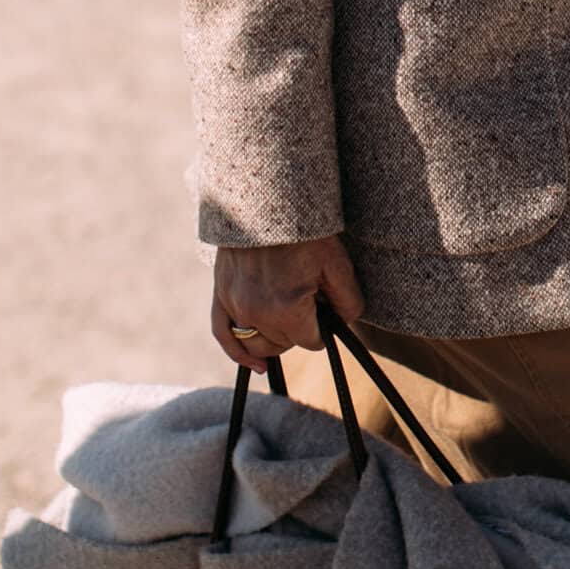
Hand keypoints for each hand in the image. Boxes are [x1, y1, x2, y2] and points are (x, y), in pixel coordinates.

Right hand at [212, 235, 363, 367]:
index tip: (325, 309)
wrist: (267, 202)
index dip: (323, 328)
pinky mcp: (221, 294)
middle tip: (308, 302)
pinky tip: (255, 366)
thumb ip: (348, 300)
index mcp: (287, 309)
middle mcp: (257, 313)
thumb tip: (346, 322)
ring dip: (275, 338)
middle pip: (285, 345)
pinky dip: (237, 353)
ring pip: (257, 344)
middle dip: (300, 330)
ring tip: (288, 319)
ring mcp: (235, 305)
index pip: (312, 342)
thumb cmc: (306, 232)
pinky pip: (223, 335)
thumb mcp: (337, 264)